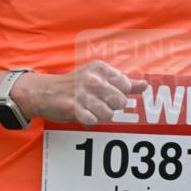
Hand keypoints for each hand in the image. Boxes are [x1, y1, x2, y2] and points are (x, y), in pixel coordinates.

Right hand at [14, 60, 146, 126]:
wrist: (44, 92)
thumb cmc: (75, 85)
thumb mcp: (99, 77)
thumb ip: (124, 82)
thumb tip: (145, 85)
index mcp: (101, 68)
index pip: (126, 86)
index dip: (118, 94)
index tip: (106, 92)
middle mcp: (93, 78)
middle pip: (120, 102)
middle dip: (110, 106)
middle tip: (96, 101)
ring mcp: (83, 93)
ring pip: (108, 114)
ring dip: (100, 116)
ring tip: (89, 108)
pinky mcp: (73, 107)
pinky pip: (94, 121)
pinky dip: (89, 121)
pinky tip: (82, 113)